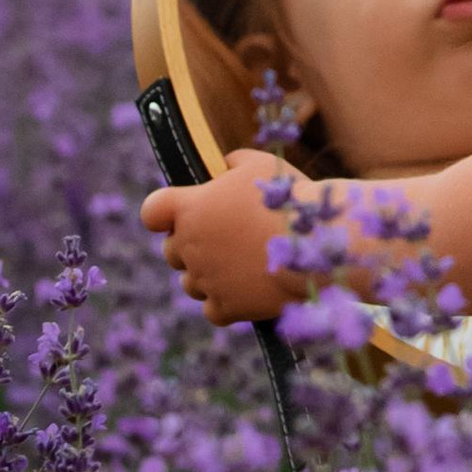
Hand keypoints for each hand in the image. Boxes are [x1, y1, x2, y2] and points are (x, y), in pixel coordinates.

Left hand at [141, 150, 303, 326]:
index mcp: (190, 208)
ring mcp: (206, 279)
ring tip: (241, 265)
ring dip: (207, 275)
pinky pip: (212, 309)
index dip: (164, 214)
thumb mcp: (261, 164)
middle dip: (191, 246)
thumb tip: (225, 167)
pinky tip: (248, 288)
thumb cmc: (290, 198)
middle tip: (225, 240)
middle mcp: (189, 245)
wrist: (319, 243)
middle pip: (171, 251)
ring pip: (190, 282)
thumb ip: (233, 163)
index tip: (183, 213)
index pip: (152, 212)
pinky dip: (226, 301)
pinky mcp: (226, 307)